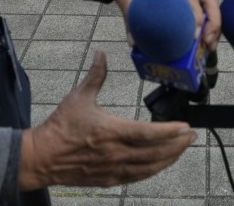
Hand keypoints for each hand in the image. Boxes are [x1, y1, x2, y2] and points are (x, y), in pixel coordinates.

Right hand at [18, 52, 194, 189]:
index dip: (169, 132)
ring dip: (169, 159)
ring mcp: (112, 169)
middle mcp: (114, 153)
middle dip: (177, 146)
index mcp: (110, 131)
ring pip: (149, 168)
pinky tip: (161, 164)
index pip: (147, 134)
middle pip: (154, 153)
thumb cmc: (60, 127)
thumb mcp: (78, 97)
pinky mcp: (108, 179)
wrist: (41, 157)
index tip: (185, 127)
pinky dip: (152, 170)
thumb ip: (96, 76)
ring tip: (182, 149)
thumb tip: (101, 54)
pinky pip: (137, 177)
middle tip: (192, 136)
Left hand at [94, 0, 220, 51]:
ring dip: (213, 22)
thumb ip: (129, 16)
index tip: (195, 33)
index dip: (195, 11)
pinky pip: (203, 3)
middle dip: (213, 20)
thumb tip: (135, 44)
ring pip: (209, 0)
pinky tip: (203, 38)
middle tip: (208, 43)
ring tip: (209, 45)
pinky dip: (207, 20)